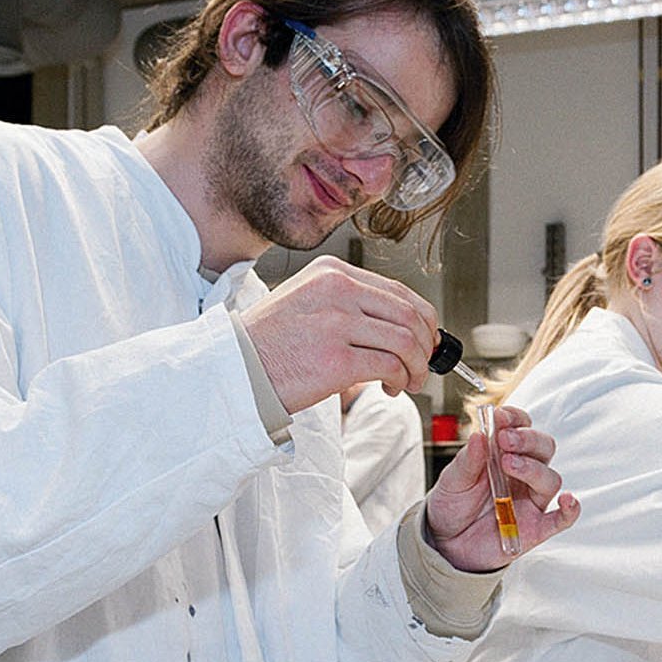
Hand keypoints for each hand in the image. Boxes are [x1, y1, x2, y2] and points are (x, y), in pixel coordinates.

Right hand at [237, 256, 437, 412]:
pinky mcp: (336, 359)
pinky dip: (401, 379)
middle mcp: (337, 291)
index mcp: (332, 273)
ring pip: (406, 340)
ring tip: (408, 380)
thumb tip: (401, 325)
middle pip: (409, 314)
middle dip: (425, 344)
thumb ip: (349, 303)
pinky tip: (391, 388)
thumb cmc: (268, 343)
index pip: (398, 290)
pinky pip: (390, 366)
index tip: (426, 337)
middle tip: (423, 363)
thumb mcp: (307, 301)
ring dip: (416, 365)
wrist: (235, 371)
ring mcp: (337, 324)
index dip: (422, 317)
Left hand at [424, 405, 579, 570]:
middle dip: (528, 439)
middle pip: (543, 448)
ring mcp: (531, 500)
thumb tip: (480, 434)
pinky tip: (567, 501)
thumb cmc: (453, 505)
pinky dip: (570, 509)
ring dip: (534, 468)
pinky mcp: (535, 527)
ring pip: (550, 479)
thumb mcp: (453, 479)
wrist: (445, 542)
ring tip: (508, 464)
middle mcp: (524, 473)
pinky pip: (561, 519)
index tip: (500, 416)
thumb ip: (467, 460)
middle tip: (505, 440)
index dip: (515, 418)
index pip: (522, 427)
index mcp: (505, 453)